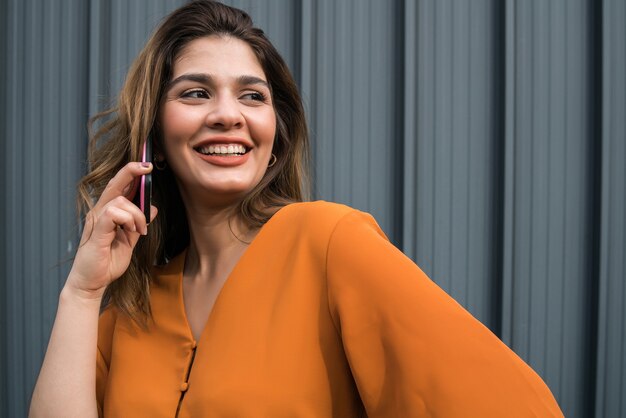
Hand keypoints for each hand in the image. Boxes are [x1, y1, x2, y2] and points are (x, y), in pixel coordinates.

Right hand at [66, 162, 156, 298]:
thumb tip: (153, 208)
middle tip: (147, 167)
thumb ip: (138, 223)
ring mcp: (96, 220)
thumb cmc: (107, 262)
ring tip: (140, 230)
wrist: (92, 282)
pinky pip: (113, 213)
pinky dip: (128, 219)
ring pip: (120, 201)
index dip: (131, 173)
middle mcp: (99, 212)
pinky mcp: (97, 231)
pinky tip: (133, 230)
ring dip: (137, 214)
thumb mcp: (129, 240)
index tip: (146, 166)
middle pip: (115, 184)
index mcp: (107, 212)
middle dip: (131, 171)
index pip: (118, 187)